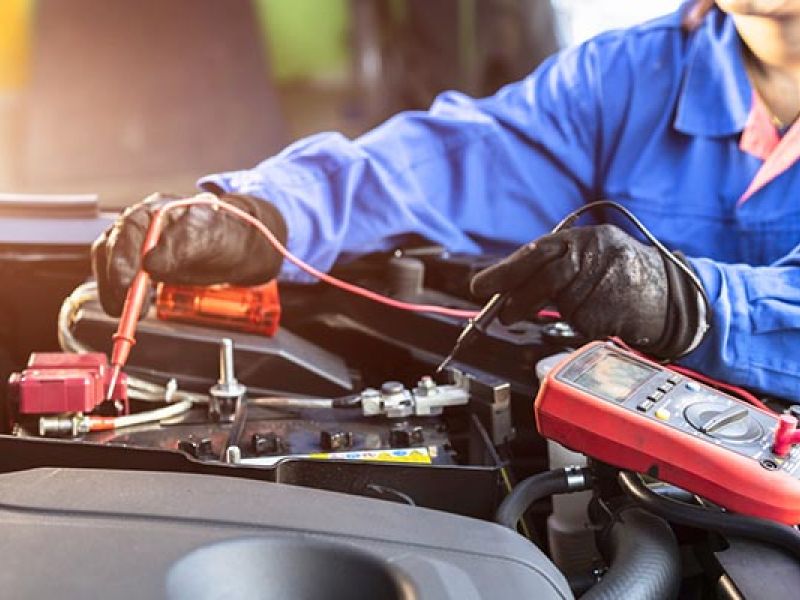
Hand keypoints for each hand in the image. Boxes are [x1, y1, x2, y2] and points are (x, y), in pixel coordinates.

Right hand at [91, 191, 286, 315]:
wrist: (235, 247)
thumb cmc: (224, 236)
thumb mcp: (212, 237)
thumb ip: (184, 245)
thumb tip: (151, 263)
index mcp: (159, 210)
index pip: (130, 228)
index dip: (123, 257)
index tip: (126, 283)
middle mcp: (141, 224)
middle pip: (112, 245)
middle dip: (115, 277)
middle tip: (124, 306)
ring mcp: (136, 243)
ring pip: (109, 262)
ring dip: (112, 289)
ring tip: (124, 312)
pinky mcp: (137, 264)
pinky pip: (118, 277)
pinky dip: (118, 295)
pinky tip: (126, 308)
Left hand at [471, 224, 704, 358]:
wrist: (676, 294)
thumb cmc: (626, 275)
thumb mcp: (593, 256)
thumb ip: (556, 264)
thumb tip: (508, 284)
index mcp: (587, 237)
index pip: (536, 251)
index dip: (505, 270)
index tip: (481, 286)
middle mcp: (597, 253)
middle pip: (545, 276)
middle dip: (518, 297)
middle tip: (502, 315)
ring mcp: (607, 280)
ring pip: (562, 303)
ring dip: (559, 311)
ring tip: (583, 306)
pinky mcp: (615, 308)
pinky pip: (582, 321)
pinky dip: (585, 322)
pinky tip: (606, 313)